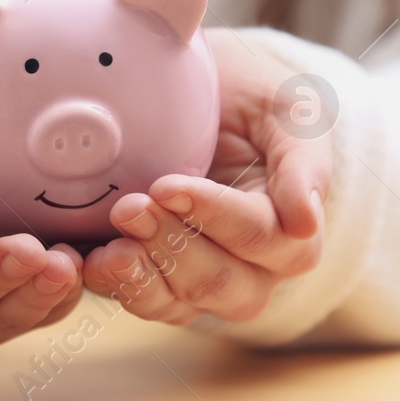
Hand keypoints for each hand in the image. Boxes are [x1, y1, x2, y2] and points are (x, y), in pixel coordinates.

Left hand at [82, 29, 330, 323]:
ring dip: (142, 275)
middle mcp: (257, 268)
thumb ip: (301, 161)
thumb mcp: (286, 111)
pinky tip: (92, 260)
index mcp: (294, 226)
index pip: (264, 237)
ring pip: (183, 303)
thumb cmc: (254, 100)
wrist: (210, 97)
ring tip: (109, 243)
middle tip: (129, 207)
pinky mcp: (165, 283)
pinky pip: (147, 303)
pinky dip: (117, 287)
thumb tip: (307, 220)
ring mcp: (209, 281)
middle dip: (173, 246)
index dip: (215, 216)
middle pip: (224, 282)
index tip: (166, 185)